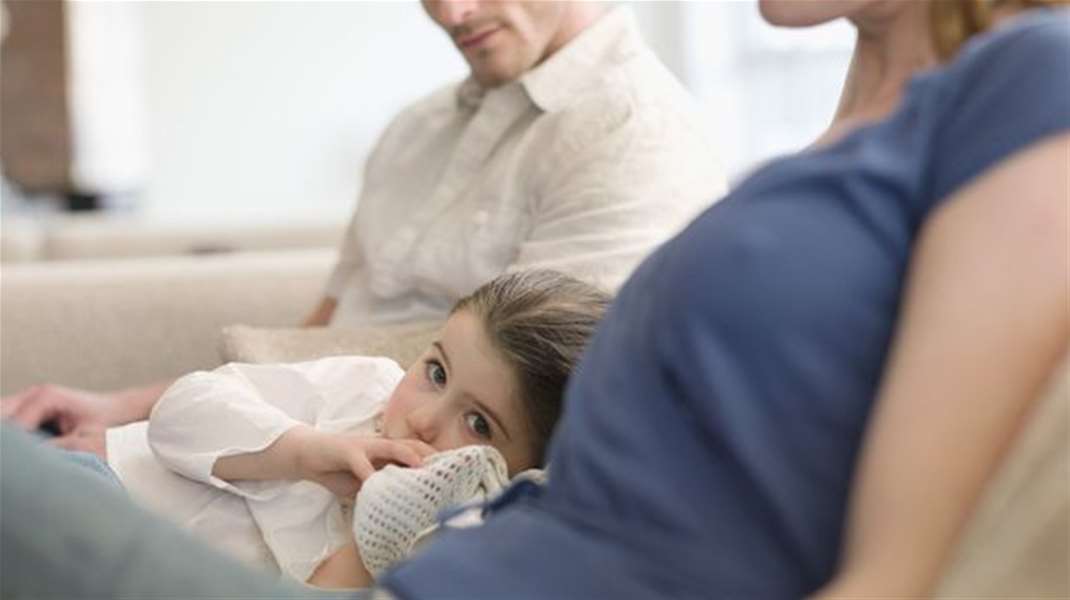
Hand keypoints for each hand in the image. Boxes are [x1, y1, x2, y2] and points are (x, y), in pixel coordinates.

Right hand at [296, 430, 435, 496]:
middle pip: (411, 445)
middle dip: (429, 454)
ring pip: (391, 446)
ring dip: (407, 455)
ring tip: (421, 467)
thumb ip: (381, 490)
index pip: (416, 451)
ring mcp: (364, 445)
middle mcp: (380, 446)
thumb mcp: (363, 484)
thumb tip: (400, 509)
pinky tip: (375, 485)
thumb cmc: (338, 471)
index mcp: (386, 453)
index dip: (433, 458)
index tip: (452, 471)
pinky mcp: (346, 450)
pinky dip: (369, 474)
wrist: (307, 456)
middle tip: (447, 467)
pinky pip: (361, 463)